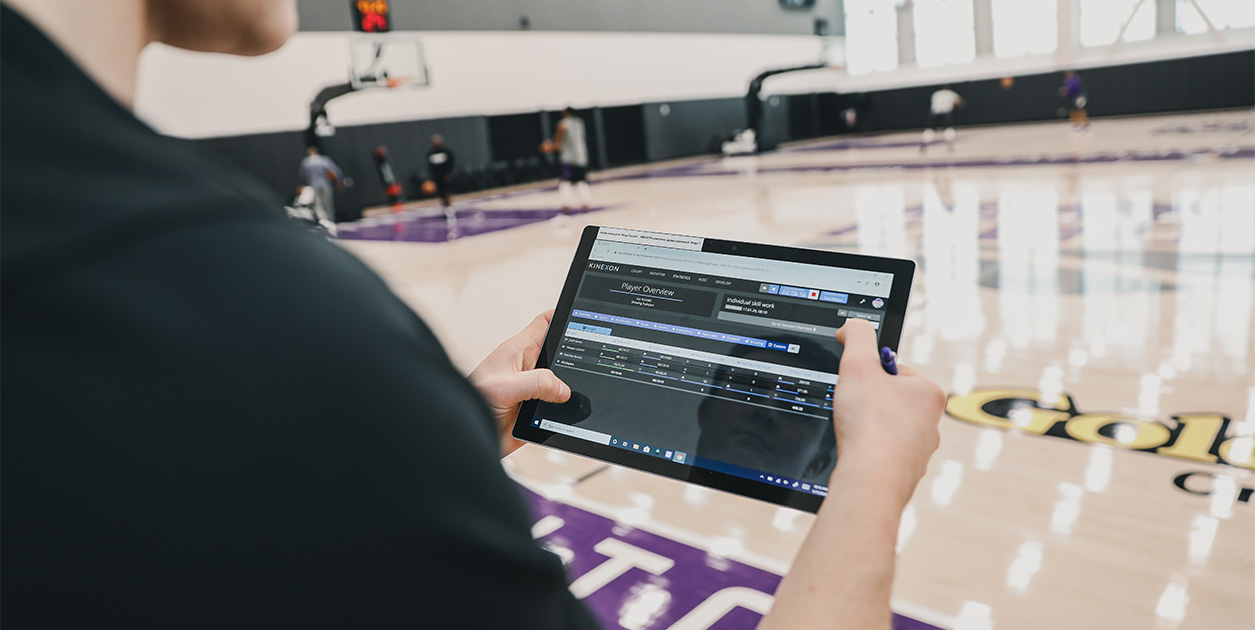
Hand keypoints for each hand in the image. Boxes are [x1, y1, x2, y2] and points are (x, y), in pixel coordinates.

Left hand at [469, 311, 570, 456]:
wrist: (466, 439)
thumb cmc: (472, 403)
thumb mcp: (505, 386)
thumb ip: (537, 382)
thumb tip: (564, 390)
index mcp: (516, 352)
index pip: (544, 324)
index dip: (562, 316)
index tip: (580, 315)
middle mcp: (526, 369)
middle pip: (558, 354)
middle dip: (573, 357)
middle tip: (589, 363)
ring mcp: (531, 390)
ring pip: (561, 383)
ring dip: (569, 389)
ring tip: (580, 391)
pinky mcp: (535, 413)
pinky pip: (558, 409)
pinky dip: (565, 412)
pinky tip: (568, 415)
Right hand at [830, 319, 944, 506]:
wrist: (870, 480)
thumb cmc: (870, 426)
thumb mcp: (858, 365)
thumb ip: (857, 336)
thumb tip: (853, 326)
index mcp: (929, 393)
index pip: (894, 370)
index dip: (868, 375)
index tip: (857, 385)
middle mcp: (931, 423)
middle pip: (888, 399)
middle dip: (867, 403)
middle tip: (853, 409)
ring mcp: (919, 451)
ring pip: (883, 428)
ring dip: (866, 428)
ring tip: (854, 433)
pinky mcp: (904, 473)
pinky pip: (880, 454)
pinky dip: (866, 452)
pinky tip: (857, 454)